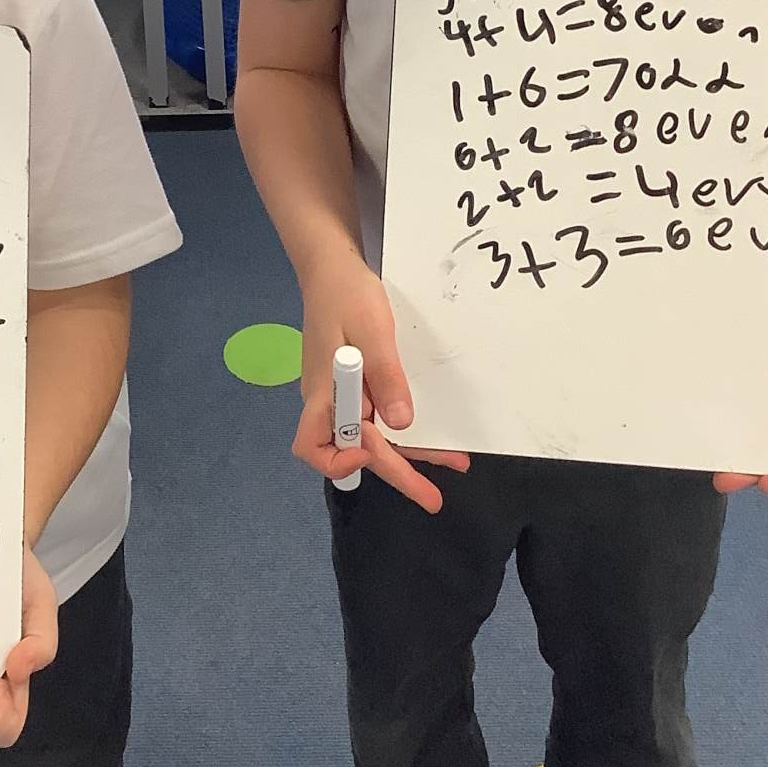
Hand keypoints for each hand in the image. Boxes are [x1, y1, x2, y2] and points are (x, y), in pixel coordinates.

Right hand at [298, 249, 468, 513]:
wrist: (332, 267)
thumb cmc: (346, 295)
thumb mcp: (371, 331)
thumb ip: (385, 377)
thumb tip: (400, 425)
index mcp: (323, 391)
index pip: (314, 446)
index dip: (340, 460)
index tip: (371, 449)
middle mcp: (329, 401)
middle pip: (356, 449)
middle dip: (396, 474)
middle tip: (433, 499)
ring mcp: (343, 394)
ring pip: (374, 434)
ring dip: (409, 453)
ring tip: (453, 463)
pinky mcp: (356, 384)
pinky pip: (379, 414)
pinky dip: (405, 427)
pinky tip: (432, 432)